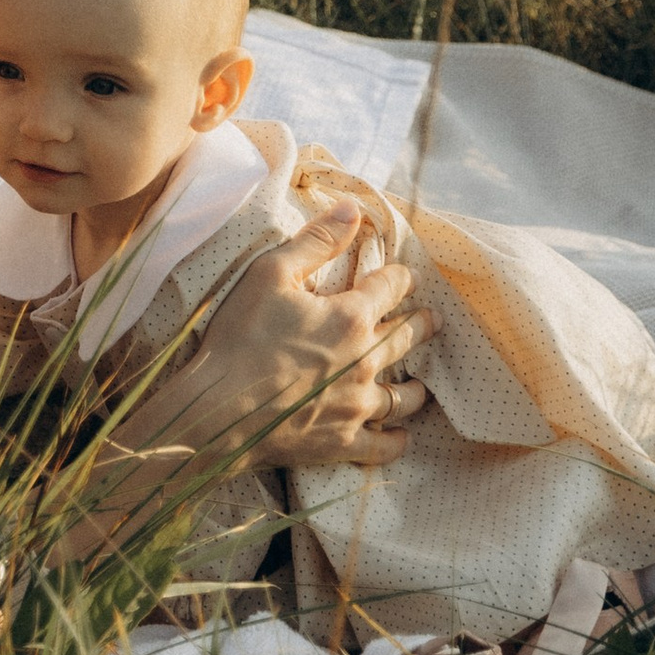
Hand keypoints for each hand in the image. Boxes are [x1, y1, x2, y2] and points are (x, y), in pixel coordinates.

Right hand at [219, 204, 435, 468]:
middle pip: (407, 339)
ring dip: (416, 387)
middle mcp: (365, 361)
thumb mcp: (272, 272)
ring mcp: (357, 406)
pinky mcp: (344, 443)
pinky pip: (385, 446)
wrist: (219, 409)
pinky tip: (402, 436)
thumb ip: (317, 239)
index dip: (399, 278)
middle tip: (434, 321)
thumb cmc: (242, 336)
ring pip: (404, 397)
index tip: (404, 276)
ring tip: (421, 383)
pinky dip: (397, 440)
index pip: (390, 288)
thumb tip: (353, 208)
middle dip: (422, 325)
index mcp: (350, 316)